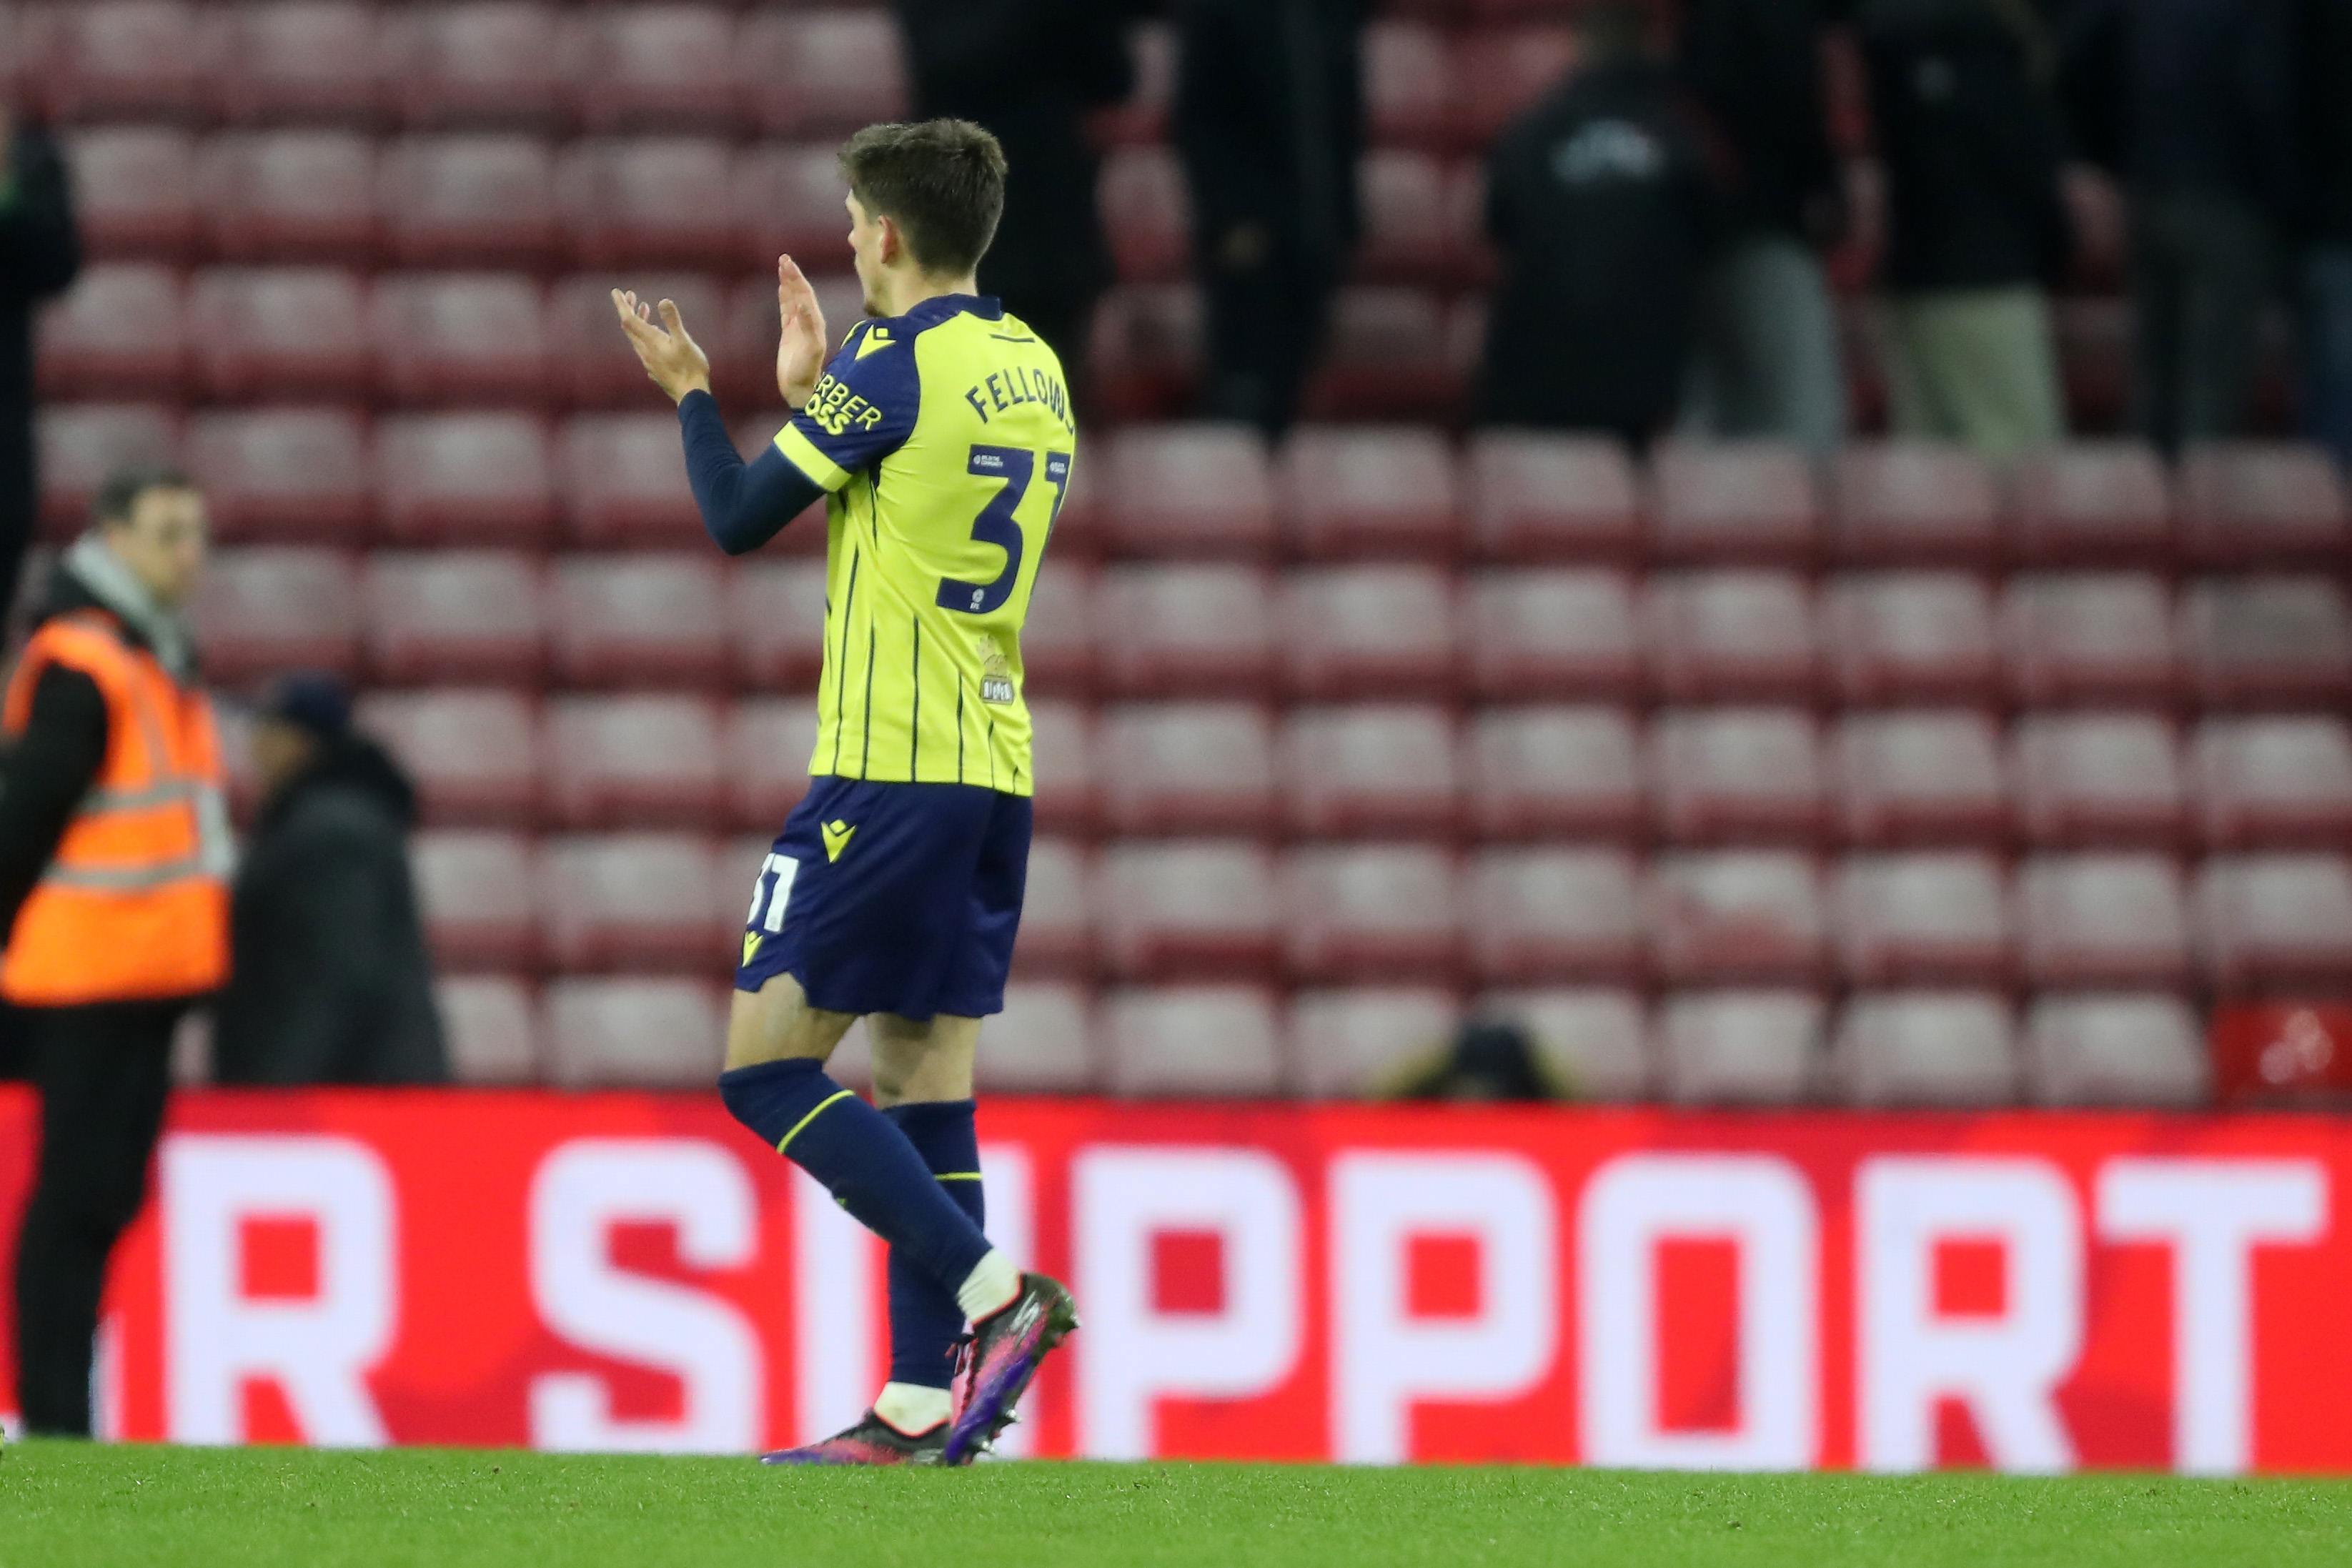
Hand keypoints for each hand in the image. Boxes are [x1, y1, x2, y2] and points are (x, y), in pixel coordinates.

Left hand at [611, 289, 710, 403]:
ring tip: (644, 308)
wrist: (691, 396)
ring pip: (636, 338)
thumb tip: (663, 301)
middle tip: (631, 295)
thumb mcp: (684, 341)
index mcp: (651, 342)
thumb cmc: (690, 368)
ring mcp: (649, 361)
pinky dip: (645, 334)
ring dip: (638, 321)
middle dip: (628, 309)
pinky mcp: (655, 369)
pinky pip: (644, 348)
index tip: (616, 291)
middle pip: (630, 327)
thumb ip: (672, 321)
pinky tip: (655, 334)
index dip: (621, 304)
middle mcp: (645, 351)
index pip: (629, 319)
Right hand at [775, 255, 829, 409]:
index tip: (787, 263)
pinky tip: (781, 288)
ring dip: (788, 283)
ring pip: (793, 299)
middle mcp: (809, 322)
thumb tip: (803, 304)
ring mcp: (799, 327)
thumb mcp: (810, 348)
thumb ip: (808, 325)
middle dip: (792, 275)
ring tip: (782, 267)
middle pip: (800, 292)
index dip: (797, 278)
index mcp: (815, 322)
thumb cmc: (806, 371)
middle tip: (783, 258)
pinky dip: (784, 298)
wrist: (801, 390)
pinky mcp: (790, 335)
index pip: (805, 294)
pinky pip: (787, 311)